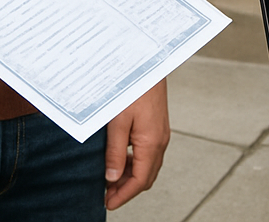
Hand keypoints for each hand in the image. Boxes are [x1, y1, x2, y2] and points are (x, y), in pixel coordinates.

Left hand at [104, 80, 169, 209]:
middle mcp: (160, 141)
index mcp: (152, 143)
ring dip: (131, 177)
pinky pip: (149, 153)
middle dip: (127, 189)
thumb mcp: (118, 122)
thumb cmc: (134, 89)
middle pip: (146, 177)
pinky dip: (135, 163)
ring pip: (148, 166)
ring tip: (110, 179)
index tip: (108, 203)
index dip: (124, 195)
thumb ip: (115, 152)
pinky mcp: (158, 126)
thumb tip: (112, 179)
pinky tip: (121, 159)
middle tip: (107, 195)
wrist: (149, 65)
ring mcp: (161, 134)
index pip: (140, 181)